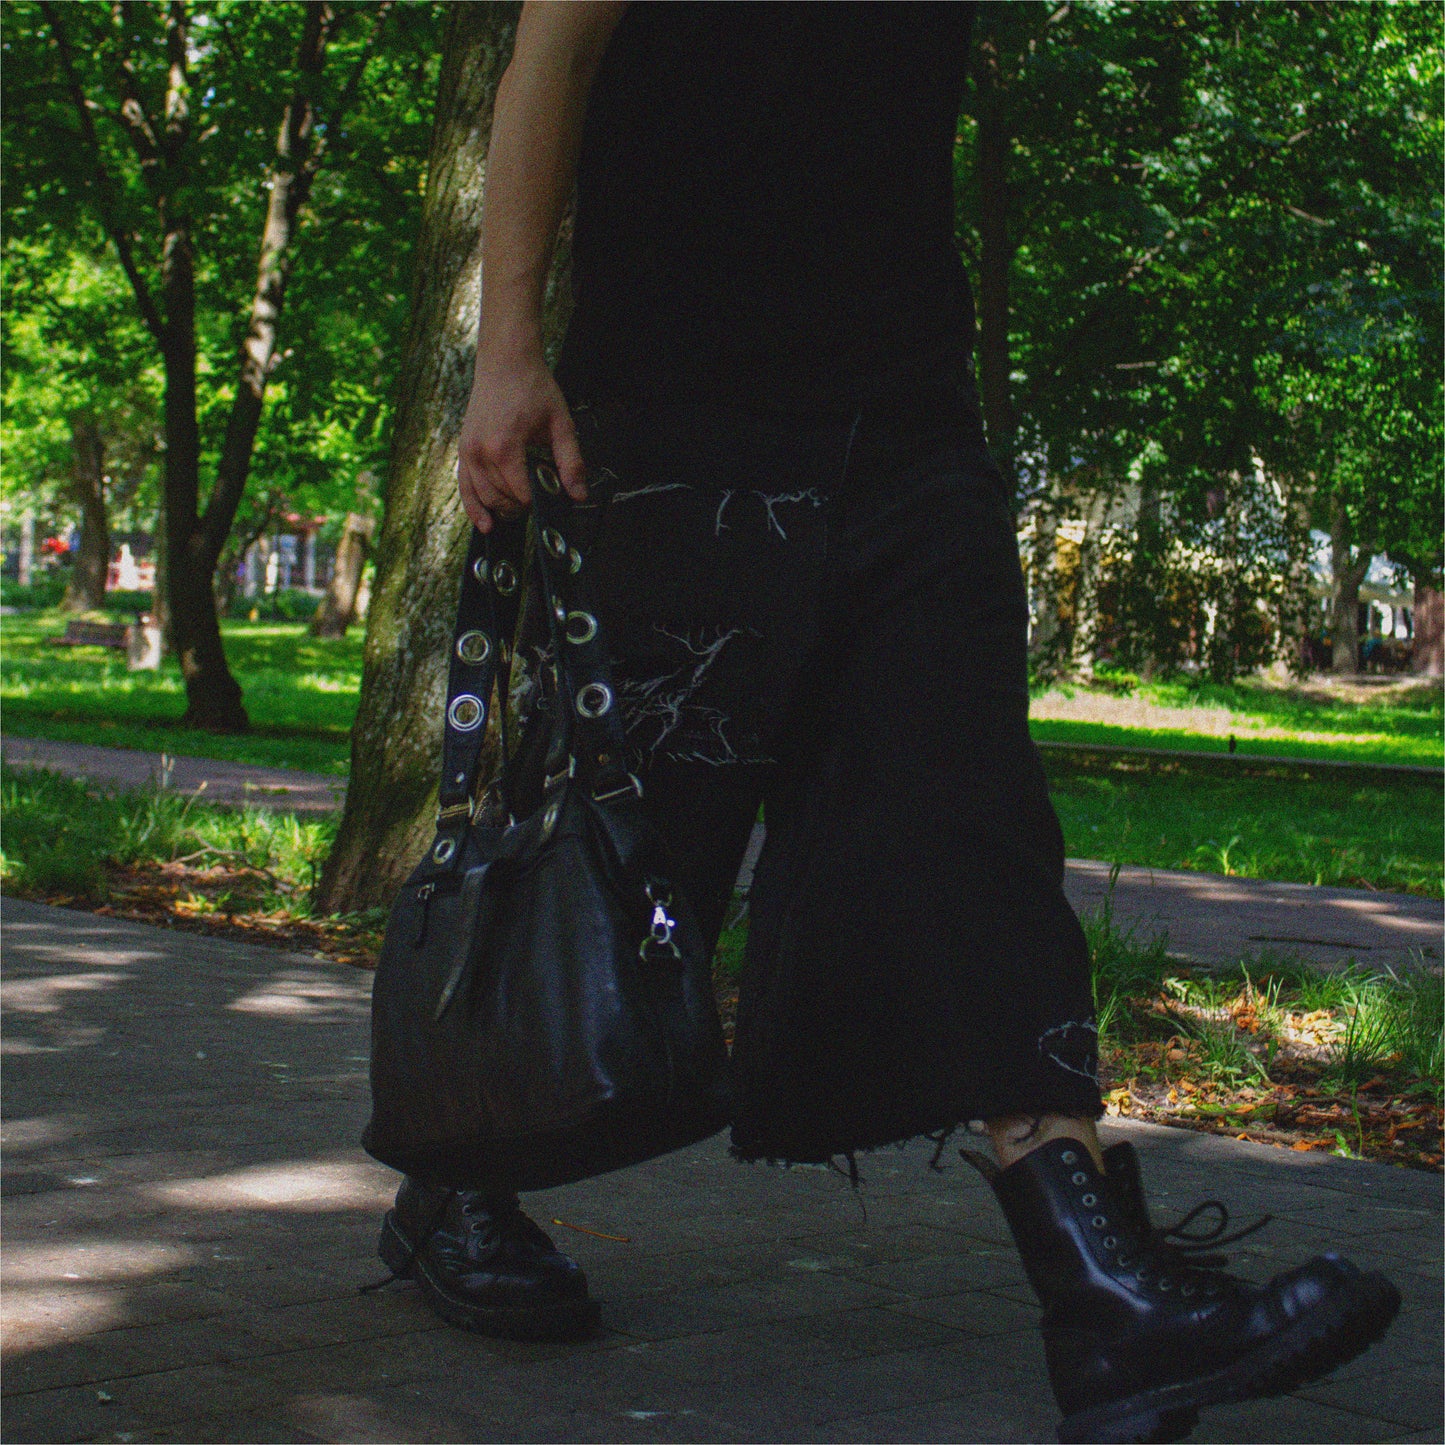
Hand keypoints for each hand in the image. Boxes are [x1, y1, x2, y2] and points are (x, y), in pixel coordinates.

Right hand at [457, 349, 586, 532]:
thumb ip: (570, 462)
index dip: (542, 499)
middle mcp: (480, 453)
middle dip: (525, 503)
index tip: (555, 491)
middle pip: (503, 499)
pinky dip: (474, 508)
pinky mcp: (463, 449)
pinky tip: (486, 524)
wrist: (505, 360)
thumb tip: (579, 495)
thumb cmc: (533, 387)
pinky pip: (465, 487)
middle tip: (543, 492)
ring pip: (485, 498)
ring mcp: (467, 451)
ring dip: (505, 507)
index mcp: (504, 447)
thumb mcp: (560, 424)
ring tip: (524, 504)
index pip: (523, 494)